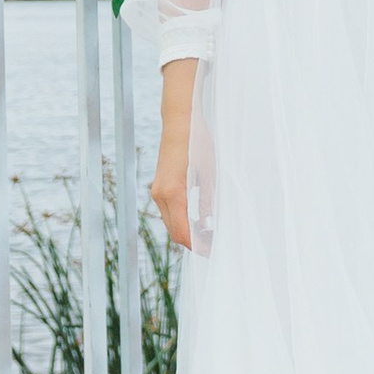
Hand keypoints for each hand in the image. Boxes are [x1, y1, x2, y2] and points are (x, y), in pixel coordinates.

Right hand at [151, 60, 199, 250]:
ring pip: (171, 222)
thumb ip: (210, 201)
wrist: (180, 121)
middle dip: (194, 242)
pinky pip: (169, 212)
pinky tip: (200, 220)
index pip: (183, 233)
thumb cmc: (199, 143)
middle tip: (215, 246)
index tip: (214, 252)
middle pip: (175, 231)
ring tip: (212, 234)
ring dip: (188, 232)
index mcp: (173, 192)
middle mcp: (160, 195)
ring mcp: (157, 191)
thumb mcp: (211, 173)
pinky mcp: (158, 186)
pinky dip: (183, 220)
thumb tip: (212, 225)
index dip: (198, 246)